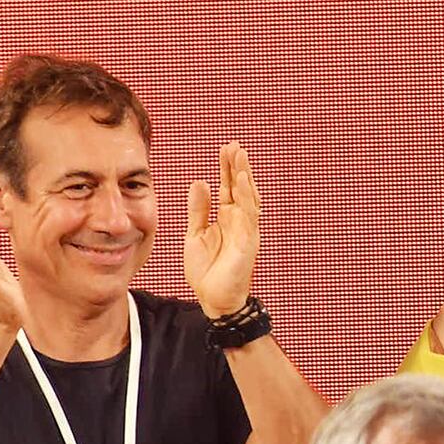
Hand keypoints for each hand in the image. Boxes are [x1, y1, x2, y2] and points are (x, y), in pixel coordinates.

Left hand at [186, 143, 263, 317]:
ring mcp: (246, 230)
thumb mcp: (195, 233)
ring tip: (239, 155)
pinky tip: (242, 180)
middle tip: (234, 145)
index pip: (228, 188)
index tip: (226, 149)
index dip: (227, 169)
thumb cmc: (206, 270)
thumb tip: (200, 183)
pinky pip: (248, 214)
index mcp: (226, 219)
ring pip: (247, 196)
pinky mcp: (248, 241)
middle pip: (240, 188)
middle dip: (237, 166)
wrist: (214, 298)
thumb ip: (199, 209)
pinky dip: (246, 196)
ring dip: (244, 175)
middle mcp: (239, 221)